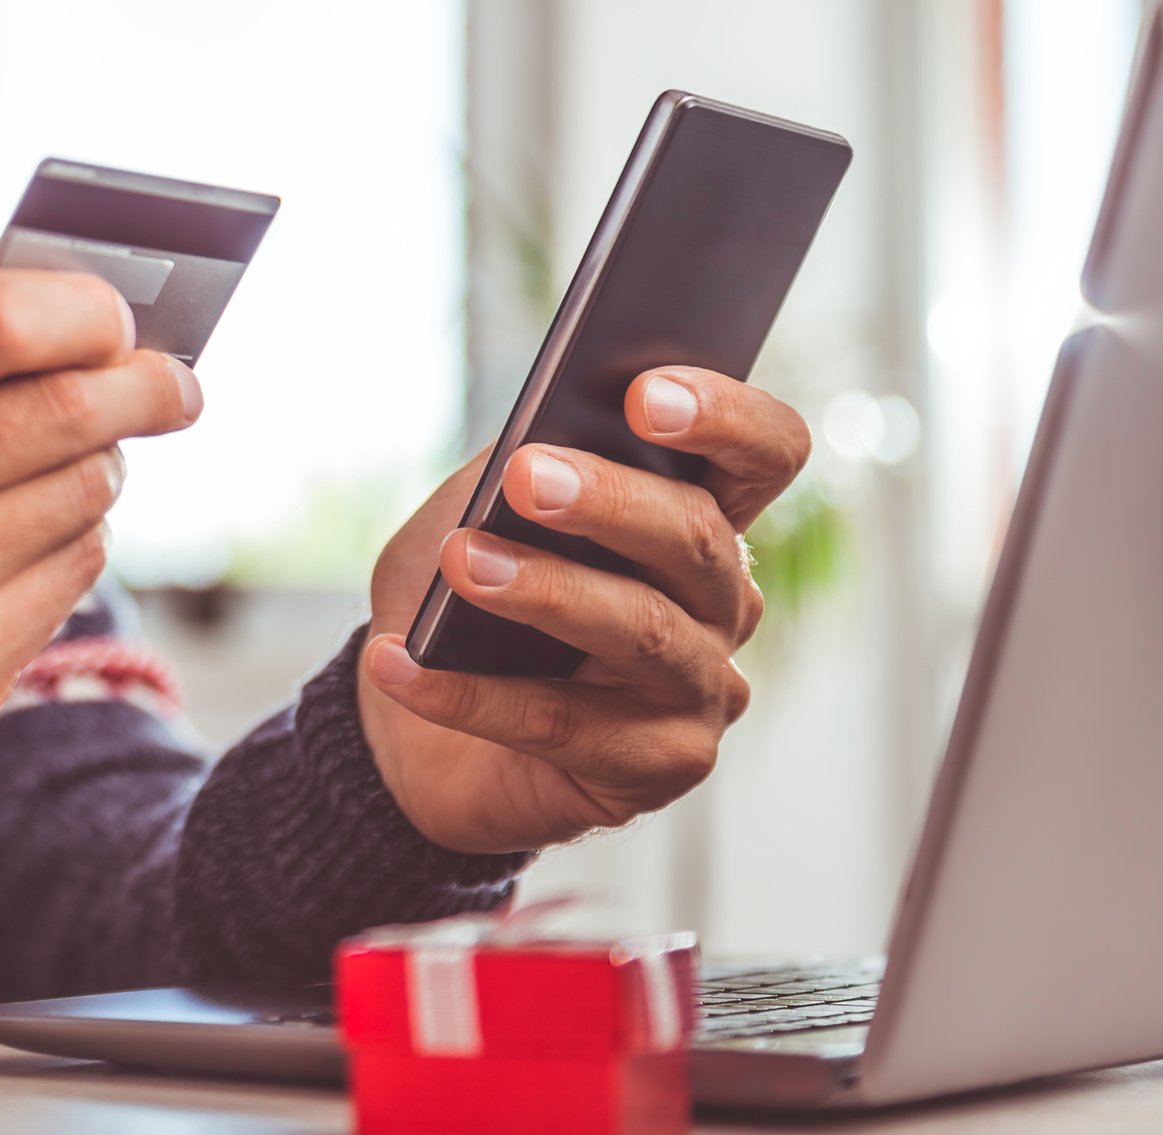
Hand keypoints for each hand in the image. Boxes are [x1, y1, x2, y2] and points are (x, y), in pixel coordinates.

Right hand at [0, 272, 199, 821]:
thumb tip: (63, 317)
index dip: (80, 311)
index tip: (118, 321)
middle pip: (66, 409)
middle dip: (144, 387)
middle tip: (174, 385)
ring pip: (84, 491)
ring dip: (96, 469)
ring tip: (60, 470)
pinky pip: (73, 571)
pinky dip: (69, 545)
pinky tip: (18, 547)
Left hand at [357, 368, 809, 852]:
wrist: (411, 737)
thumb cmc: (460, 609)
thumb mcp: (475, 514)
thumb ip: (515, 470)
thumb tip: (535, 442)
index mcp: (698, 518)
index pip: (764, 453)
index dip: (726, 418)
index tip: (642, 394)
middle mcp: (722, 603)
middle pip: (698, 540)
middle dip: (610, 502)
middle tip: (527, 476)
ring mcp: (702, 690)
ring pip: (643, 631)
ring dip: (544, 592)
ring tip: (461, 564)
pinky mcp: (660, 768)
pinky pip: (566, 725)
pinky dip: (471, 696)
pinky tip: (399, 666)